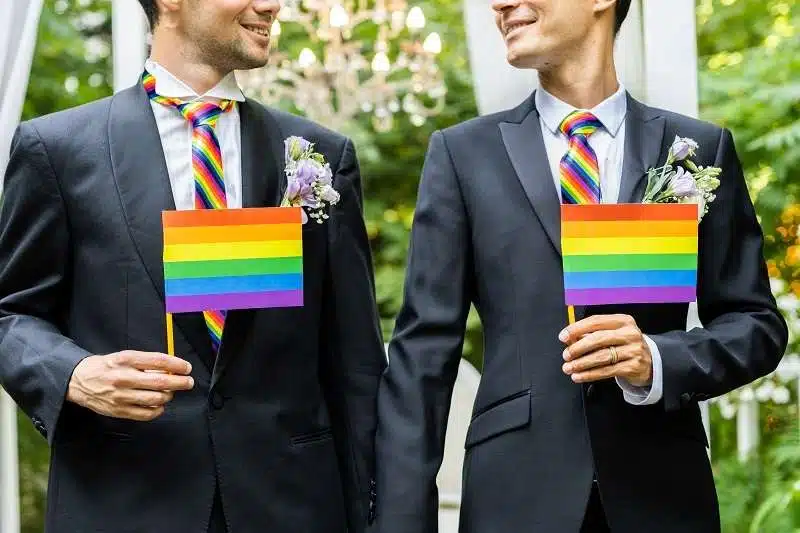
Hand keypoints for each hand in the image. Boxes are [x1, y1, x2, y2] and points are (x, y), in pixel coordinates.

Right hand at [67, 351, 193, 420]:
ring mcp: (121, 396)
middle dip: (180, 382)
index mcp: (126, 360)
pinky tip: (159, 405)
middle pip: (160, 382)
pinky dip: (157, 410)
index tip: (186, 368)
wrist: (78, 380)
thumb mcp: (124, 356)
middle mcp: (124, 378)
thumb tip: (171, 367)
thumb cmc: (106, 366)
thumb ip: (146, 362)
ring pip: (155, 399)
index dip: (177, 365)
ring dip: (168, 396)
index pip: (158, 361)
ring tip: (170, 392)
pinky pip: (146, 414)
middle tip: (188, 382)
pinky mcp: (118, 411)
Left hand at [559, 314, 652, 386]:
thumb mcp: (612, 335)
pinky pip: (607, 371)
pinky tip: (578, 376)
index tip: (563, 337)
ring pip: (601, 356)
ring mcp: (634, 350)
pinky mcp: (634, 366)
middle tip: (565, 355)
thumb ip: (592, 335)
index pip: (596, 321)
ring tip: (568, 368)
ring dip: (581, 364)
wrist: (651, 362)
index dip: (577, 329)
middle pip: (598, 339)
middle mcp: (630, 333)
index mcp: (623, 321)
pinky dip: (590, 374)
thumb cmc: (624, 345)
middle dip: (578, 348)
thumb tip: (569, 340)